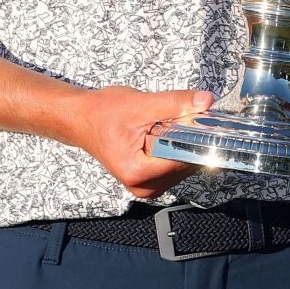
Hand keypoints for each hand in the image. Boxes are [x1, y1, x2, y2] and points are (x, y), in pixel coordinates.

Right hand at [73, 85, 214, 199]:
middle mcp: (144, 187)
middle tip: (181, 116)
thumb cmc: (102, 113)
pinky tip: (163, 133)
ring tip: (164, 125)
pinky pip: (175, 165)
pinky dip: (176, 147)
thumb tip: (205, 101)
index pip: (185, 159)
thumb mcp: (141, 103)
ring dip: (183, 143)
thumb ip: (175, 103)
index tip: (206, 120)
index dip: (199, 137)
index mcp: (139, 173)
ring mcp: (147, 187)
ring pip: (184, 165)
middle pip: (187, 164)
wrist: (83, 119)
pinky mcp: (150, 181)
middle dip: (190, 139)